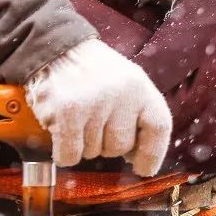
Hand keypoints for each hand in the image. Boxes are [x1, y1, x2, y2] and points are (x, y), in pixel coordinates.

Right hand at [25, 38, 170, 175]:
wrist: (57, 47)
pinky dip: (64, 152)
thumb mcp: (125, 81)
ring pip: (93, 153)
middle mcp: (120, 93)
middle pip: (121, 147)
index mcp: (139, 85)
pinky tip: (62, 129)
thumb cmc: (93, 72)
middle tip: (95, 122)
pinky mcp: (68, 112)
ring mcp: (94, 103)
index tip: (143, 167)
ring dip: (83, 144)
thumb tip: (137, 158)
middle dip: (106, 144)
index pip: (159, 126)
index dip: (153, 153)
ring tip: (79, 116)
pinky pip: (70, 156)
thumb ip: (136, 113)